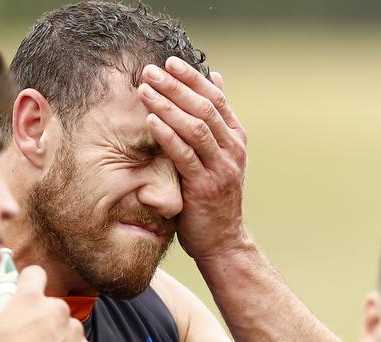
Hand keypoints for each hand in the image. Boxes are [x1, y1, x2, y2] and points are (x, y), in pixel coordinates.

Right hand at [0, 265, 96, 341]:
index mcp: (30, 301)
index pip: (34, 273)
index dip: (27, 281)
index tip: (21, 293)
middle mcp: (56, 310)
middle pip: (48, 303)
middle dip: (38, 316)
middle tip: (23, 334)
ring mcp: (74, 330)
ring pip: (64, 324)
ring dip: (54, 334)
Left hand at [137, 56, 249, 259]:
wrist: (224, 241)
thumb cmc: (214, 196)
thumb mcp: (220, 156)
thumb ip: (215, 121)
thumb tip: (216, 78)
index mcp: (235, 138)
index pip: (216, 98)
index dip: (192, 78)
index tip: (170, 62)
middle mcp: (232, 149)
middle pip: (204, 108)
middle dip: (176, 86)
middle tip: (150, 69)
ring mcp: (220, 168)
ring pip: (195, 127)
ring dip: (168, 105)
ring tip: (145, 88)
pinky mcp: (204, 187)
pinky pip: (185, 155)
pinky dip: (167, 135)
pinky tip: (150, 120)